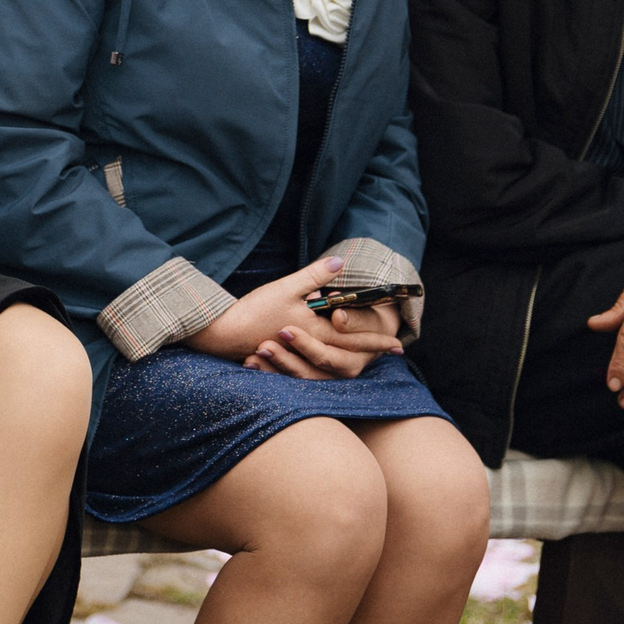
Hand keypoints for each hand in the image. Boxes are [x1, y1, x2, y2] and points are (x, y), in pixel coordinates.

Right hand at [187, 255, 401, 378]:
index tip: (399, 343)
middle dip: (372, 351)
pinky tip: (331, 353)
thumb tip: (340, 261)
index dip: (378, 339)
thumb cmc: (256, 311)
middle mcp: (312, 347)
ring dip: (353, 355)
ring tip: (367, 353)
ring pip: (334, 359)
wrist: (224, 333)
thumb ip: (315, 276)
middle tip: (392, 351)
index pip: (355, 337)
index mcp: (317, 332)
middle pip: (350, 353)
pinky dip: (329, 358)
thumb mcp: (287, 287)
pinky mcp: (287, 357)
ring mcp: (299, 355)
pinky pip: (316, 362)